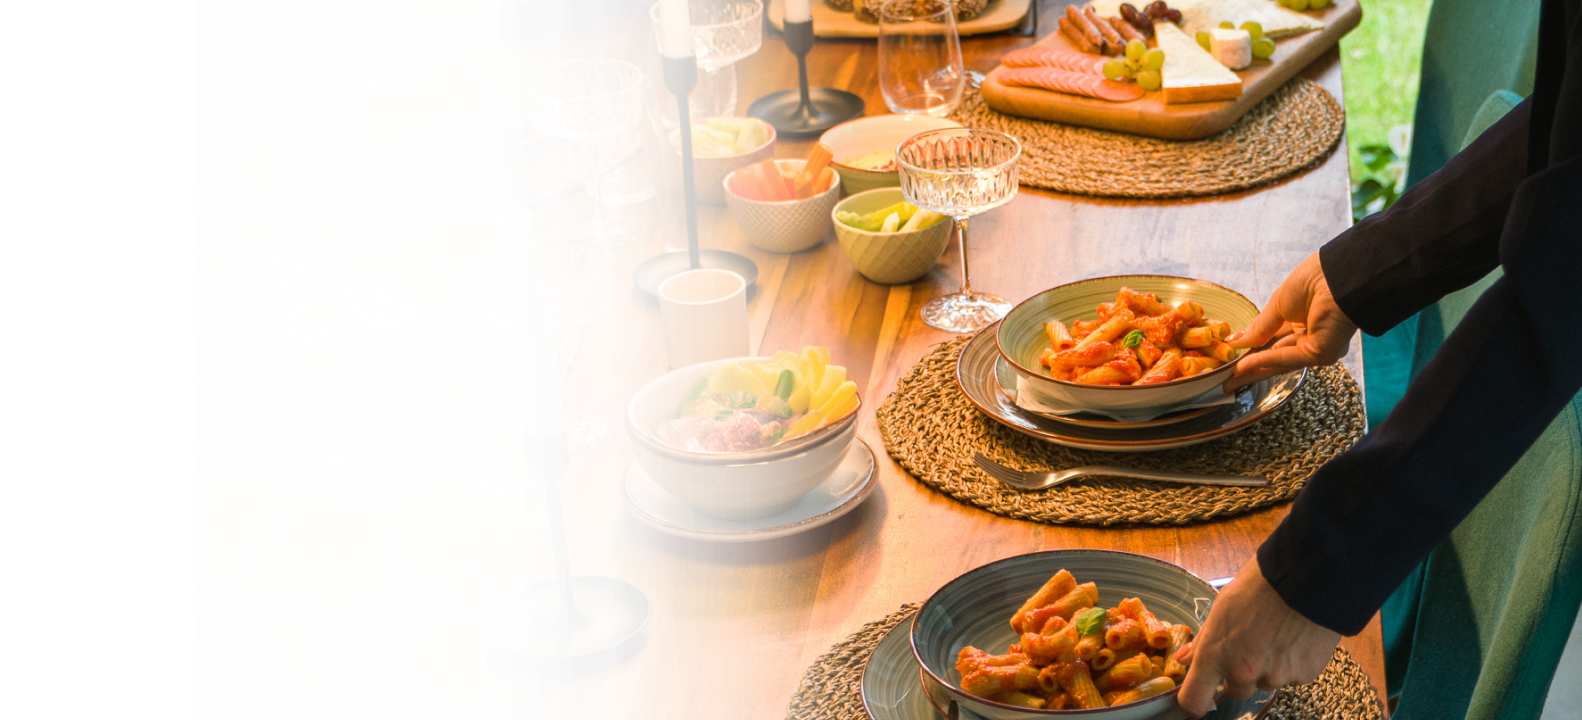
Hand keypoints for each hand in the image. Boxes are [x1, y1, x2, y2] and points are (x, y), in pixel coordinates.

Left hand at [1175, 558, 1339, 715]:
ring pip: (1264, 683)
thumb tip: (1184, 659)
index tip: (1198, 698)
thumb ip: (1204, 640)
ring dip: (1266, 668)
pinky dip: (1291, 664)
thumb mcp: (1221, 607)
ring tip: (1276, 635)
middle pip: (1234, 691)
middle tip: (1249, 645)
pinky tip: (1294, 638)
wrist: (1307, 579)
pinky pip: (1291, 678)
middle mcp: (1242, 672)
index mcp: (1215, 654)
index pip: (1194, 700)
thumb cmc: (1259, 586)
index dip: (1194, 703)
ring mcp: (1274, 677)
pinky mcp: (1303, 676)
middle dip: (1238, 674)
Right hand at [1223, 252, 1357, 392]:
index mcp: (1300, 321)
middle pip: (1273, 355)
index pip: (1271, 340)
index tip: (1229, 355)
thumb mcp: (1277, 304)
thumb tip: (1236, 341)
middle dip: (1249, 367)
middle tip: (1225, 379)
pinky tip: (1244, 366)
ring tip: (1229, 380)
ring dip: (1253, 371)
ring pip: (1278, 361)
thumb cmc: (1313, 282)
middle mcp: (1308, 336)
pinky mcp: (1321, 353)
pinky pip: (1288, 358)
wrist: (1338, 277)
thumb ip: (1259, 327)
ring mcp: (1315, 347)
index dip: (1250, 348)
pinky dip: (1265, 361)